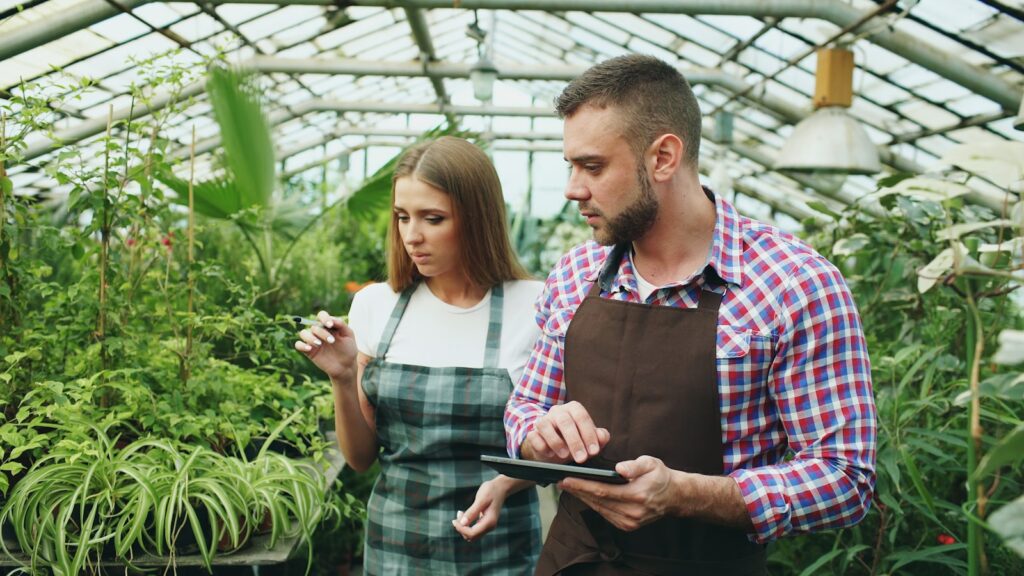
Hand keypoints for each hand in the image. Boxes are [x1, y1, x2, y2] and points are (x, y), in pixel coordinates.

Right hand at [294, 310, 357, 381]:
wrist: (346, 366)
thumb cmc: (348, 349)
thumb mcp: (348, 335)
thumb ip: (341, 324)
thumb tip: (331, 319)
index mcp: (328, 325)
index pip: (321, 315)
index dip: (324, 318)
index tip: (330, 325)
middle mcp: (319, 331)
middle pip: (314, 326)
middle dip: (322, 332)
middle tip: (332, 341)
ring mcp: (313, 341)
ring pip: (303, 333)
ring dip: (310, 337)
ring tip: (319, 344)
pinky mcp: (308, 351)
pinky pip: (298, 345)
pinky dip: (302, 345)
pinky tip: (309, 348)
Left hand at [451, 478, 507, 541]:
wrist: (500, 488)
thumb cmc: (491, 491)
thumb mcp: (481, 499)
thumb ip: (472, 512)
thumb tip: (462, 523)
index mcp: (489, 522)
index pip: (472, 534)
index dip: (461, 529)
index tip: (454, 520)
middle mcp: (490, 527)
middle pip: (471, 536)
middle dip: (462, 528)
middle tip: (459, 513)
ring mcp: (488, 526)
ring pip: (471, 534)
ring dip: (463, 526)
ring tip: (460, 512)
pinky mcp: (485, 523)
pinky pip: (473, 529)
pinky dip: (466, 524)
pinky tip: (464, 514)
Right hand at [522, 401, 609, 463]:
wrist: (553, 451)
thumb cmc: (574, 442)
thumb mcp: (588, 441)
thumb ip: (599, 438)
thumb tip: (602, 437)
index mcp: (573, 409)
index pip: (582, 417)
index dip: (589, 434)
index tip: (594, 451)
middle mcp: (557, 412)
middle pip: (565, 421)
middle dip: (575, 441)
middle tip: (581, 459)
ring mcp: (543, 421)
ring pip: (545, 425)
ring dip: (556, 442)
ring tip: (565, 456)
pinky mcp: (532, 433)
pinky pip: (533, 436)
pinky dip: (541, 446)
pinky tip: (550, 454)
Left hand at [559, 455, 677, 531]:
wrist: (674, 496)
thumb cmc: (660, 476)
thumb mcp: (651, 463)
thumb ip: (635, 465)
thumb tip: (619, 469)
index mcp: (637, 496)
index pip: (603, 491)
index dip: (583, 486)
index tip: (567, 480)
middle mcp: (632, 513)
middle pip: (597, 501)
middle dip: (578, 491)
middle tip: (561, 481)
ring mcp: (629, 522)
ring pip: (599, 509)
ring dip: (583, 498)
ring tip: (569, 487)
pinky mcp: (627, 526)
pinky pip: (605, 514)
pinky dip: (593, 504)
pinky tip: (584, 495)